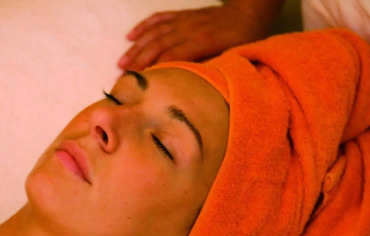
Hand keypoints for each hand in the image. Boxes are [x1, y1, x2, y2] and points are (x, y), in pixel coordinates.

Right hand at [118, 3, 271, 70]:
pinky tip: (131, 36)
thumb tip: (196, 89)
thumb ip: (212, 71)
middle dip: (138, 61)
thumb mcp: (231, 58)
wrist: (248, 13)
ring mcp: (183, 21)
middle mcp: (188, 29)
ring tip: (121, 62)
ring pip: (154, 33)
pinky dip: (143, 27)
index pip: (171, 56)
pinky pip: (158, 19)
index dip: (154, 69)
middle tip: (122, 77)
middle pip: (157, 46)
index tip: (140, 83)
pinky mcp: (182, 15)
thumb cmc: (243, 39)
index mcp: (201, 41)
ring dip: (136, 47)